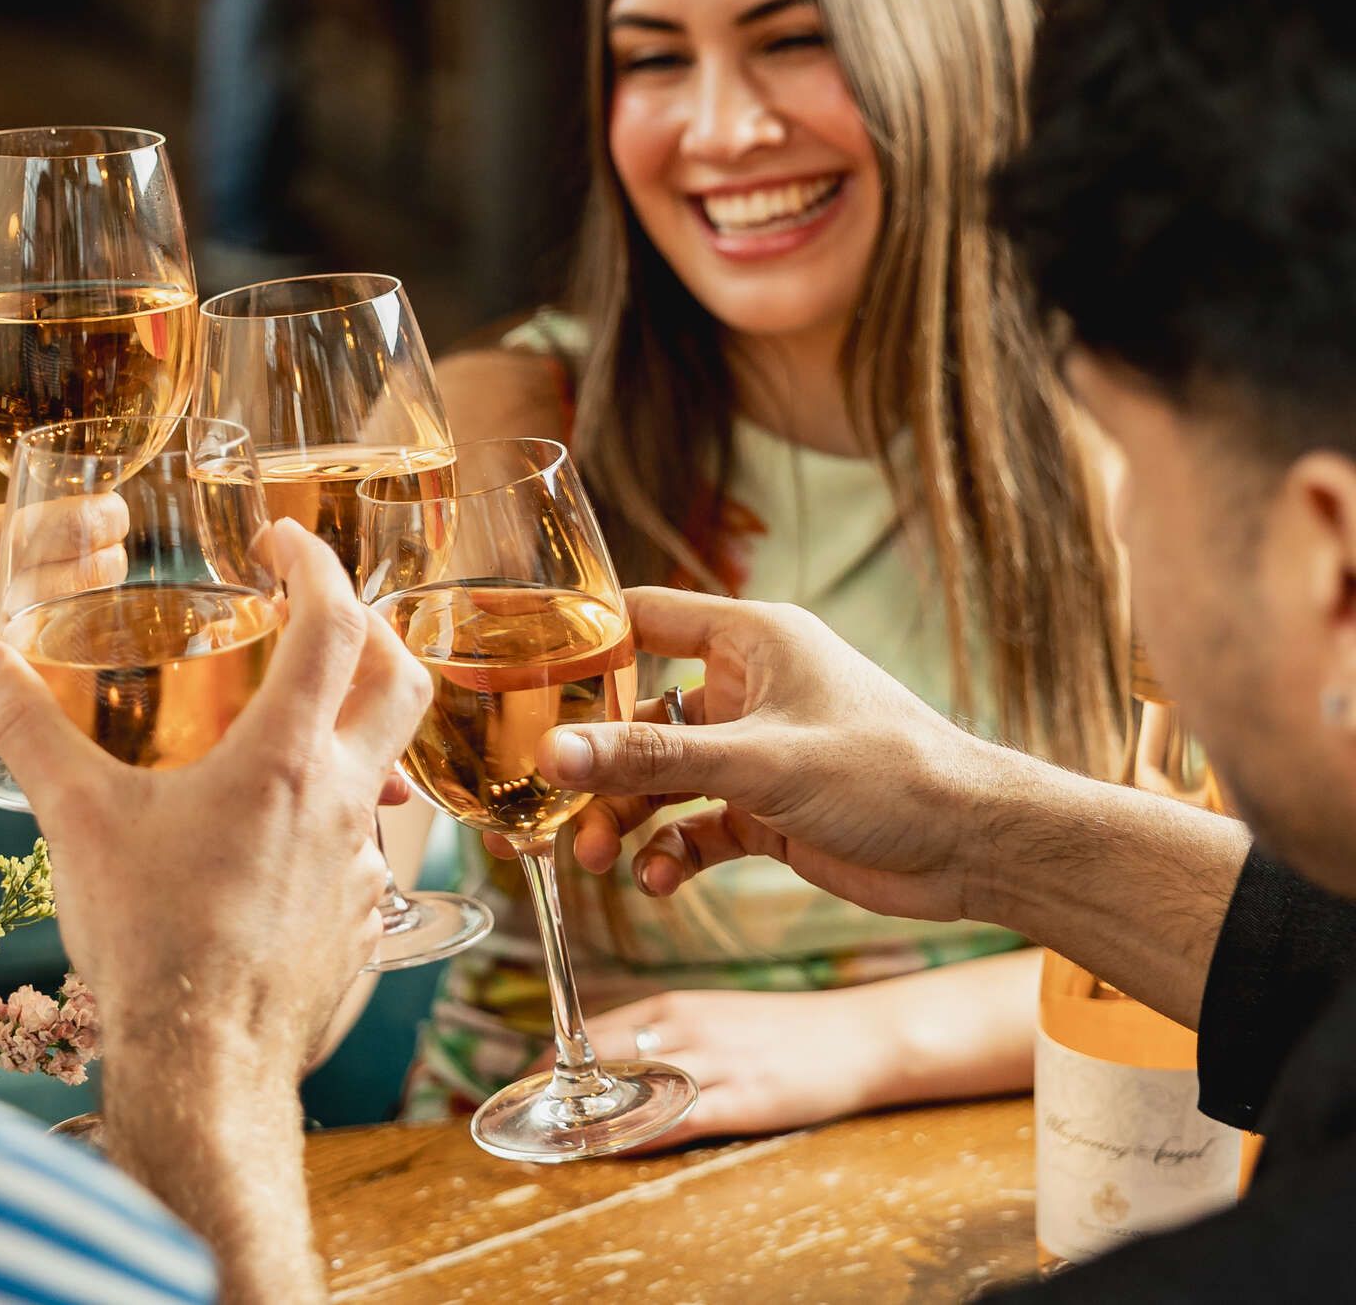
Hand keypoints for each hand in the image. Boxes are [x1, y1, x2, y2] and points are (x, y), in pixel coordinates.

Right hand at [0, 498, 125, 770]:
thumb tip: (61, 522)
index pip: (39, 527)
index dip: (92, 520)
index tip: (114, 516)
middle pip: (59, 586)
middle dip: (102, 569)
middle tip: (115, 561)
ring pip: (53, 650)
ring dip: (82, 631)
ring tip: (92, 614)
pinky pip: (25, 704)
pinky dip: (49, 687)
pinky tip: (57, 670)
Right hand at [0, 520, 430, 1080]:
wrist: (201, 1065)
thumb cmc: (146, 938)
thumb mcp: (78, 821)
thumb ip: (29, 731)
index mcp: (282, 757)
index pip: (334, 623)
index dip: (315, 564)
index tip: (284, 541)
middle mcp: (340, 798)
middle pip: (400, 678)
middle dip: (370, 629)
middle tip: (319, 616)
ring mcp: (361, 863)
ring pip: (386, 768)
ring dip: (350, 731)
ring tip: (286, 733)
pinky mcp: (363, 919)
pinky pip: (365, 846)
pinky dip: (334, 817)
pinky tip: (277, 841)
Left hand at [533, 987, 893, 1147]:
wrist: (862, 1036)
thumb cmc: (785, 1033)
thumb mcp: (717, 1020)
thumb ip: (667, 1037)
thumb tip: (614, 1064)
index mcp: (677, 1006)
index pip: (594, 1030)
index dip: (553, 1061)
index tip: (524, 1085)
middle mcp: (688, 1028)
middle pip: (601, 1057)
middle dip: (559, 1090)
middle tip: (527, 1118)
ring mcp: (716, 1063)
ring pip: (633, 1088)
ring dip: (588, 1114)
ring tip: (551, 1137)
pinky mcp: (745, 1099)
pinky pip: (677, 1118)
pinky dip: (636, 1132)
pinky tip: (609, 1145)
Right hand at [540, 587, 1015, 923]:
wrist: (975, 849)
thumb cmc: (888, 774)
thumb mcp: (757, 763)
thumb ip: (650, 762)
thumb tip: (553, 755)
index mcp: (751, 640)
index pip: (643, 617)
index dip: (582, 643)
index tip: (522, 678)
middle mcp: (747, 688)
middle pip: (636, 714)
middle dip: (594, 765)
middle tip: (553, 805)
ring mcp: (754, 752)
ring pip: (659, 778)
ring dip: (623, 817)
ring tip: (600, 859)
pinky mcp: (766, 810)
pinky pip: (693, 825)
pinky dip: (669, 851)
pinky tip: (657, 881)